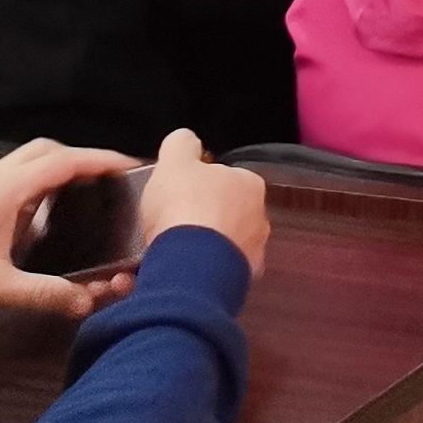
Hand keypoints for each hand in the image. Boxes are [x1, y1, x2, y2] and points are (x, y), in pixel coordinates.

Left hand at [0, 139, 143, 321]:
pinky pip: (6, 179)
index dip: (101, 160)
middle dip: (79, 159)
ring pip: (22, 163)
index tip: (130, 166)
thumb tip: (89, 302)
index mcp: (6, 190)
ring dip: (52, 171)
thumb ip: (47, 294)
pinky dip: (31, 186)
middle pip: (45, 151)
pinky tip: (33, 220)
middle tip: (104, 181)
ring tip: (76, 199)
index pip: (65, 162)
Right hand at [135, 129, 270, 277]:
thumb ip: (181, 145)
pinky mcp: (236, 284)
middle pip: (222, 215)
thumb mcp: (174, 162)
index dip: (197, 185)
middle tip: (167, 225)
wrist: (189, 266)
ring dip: (194, 249)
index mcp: (249, 185)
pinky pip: (210, 275)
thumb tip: (184, 139)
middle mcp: (258, 220)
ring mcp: (250, 254)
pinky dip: (192, 274)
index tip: (177, 194)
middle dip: (197, 220)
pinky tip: (171, 272)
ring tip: (164, 253)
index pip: (225, 179)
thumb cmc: (185, 208)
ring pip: (216, 248)